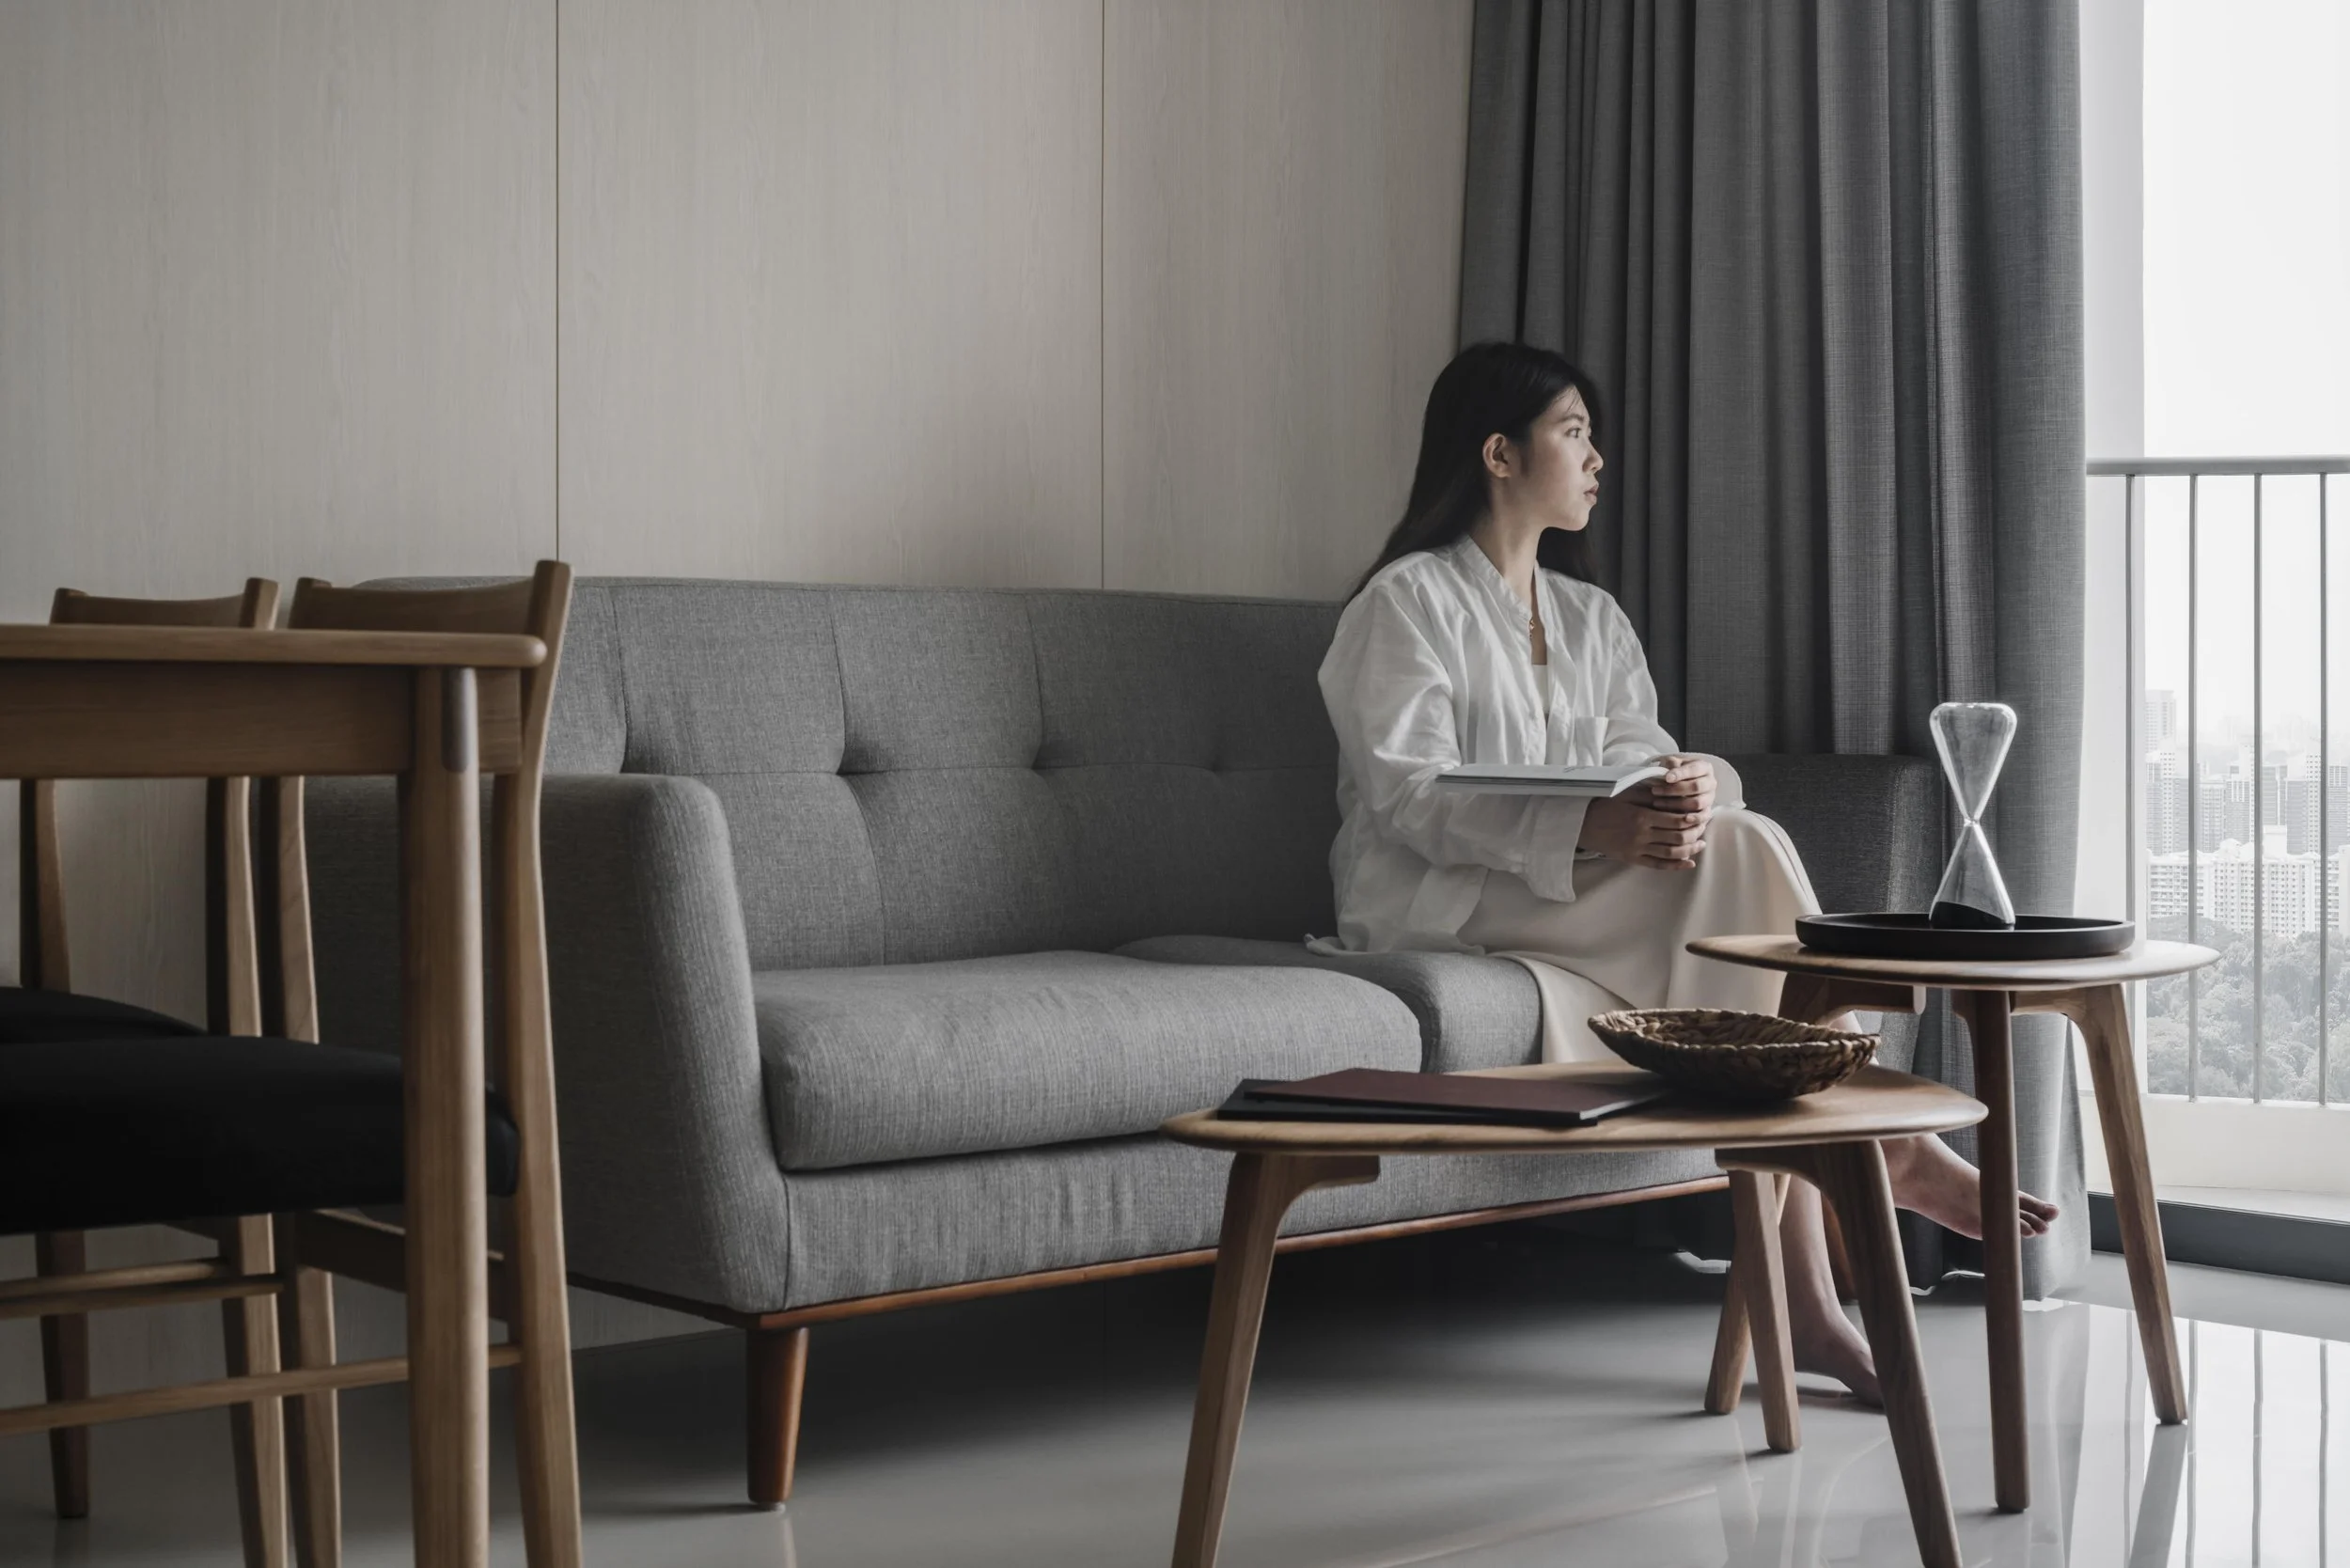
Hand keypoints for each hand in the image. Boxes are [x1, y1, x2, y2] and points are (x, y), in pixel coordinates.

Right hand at [1578, 792, 1706, 869]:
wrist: (1582, 824)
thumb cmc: (1604, 805)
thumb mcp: (1626, 793)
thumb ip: (1650, 793)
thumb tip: (1672, 790)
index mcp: (1642, 816)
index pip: (1676, 820)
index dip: (1693, 818)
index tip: (1702, 814)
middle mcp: (1642, 835)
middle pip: (1678, 838)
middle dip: (1695, 833)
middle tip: (1704, 827)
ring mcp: (1637, 849)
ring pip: (1672, 853)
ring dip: (1690, 849)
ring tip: (1701, 843)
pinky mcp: (1633, 859)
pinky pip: (1659, 865)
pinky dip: (1676, 865)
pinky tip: (1689, 862)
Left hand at [1633, 754, 1715, 820]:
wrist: (1679, 785)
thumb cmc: (1674, 772)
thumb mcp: (1672, 763)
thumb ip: (1671, 764)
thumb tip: (1667, 773)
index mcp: (1704, 767)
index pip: (1694, 769)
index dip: (1680, 773)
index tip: (1666, 777)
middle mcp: (1710, 782)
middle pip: (1696, 786)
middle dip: (1674, 789)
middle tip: (1655, 790)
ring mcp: (1710, 798)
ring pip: (1697, 802)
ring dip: (1676, 804)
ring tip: (1657, 803)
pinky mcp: (1707, 811)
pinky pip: (1703, 816)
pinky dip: (1694, 818)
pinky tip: (1683, 819)